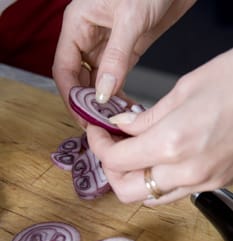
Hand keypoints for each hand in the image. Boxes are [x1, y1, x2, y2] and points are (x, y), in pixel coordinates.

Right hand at [53, 0, 195, 113]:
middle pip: (77, 79)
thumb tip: (103, 93)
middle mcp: (88, 37)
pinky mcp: (123, 53)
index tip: (82, 115)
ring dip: (103, 102)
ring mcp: (105, 47)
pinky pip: (114, 79)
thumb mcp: (130, 19)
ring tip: (112, 119)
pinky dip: (117, 95)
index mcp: (77, 25)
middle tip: (98, 123)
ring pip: (96, 82)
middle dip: (86, 103)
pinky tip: (124, 107)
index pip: (64, 68)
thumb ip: (116, 57)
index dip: (71, 95)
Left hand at [87, 49, 232, 205]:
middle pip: (126, 190)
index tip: (97, 133)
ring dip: (131, 178)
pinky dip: (155, 182)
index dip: (99, 146)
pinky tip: (156, 162)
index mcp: (173, 142)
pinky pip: (172, 194)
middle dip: (111, 170)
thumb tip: (122, 127)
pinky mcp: (213, 183)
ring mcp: (201, 181)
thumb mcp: (183, 90)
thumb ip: (146, 117)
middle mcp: (186, 170)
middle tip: (109, 148)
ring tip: (131, 154)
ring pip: (149, 197)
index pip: (116, 159)